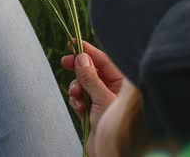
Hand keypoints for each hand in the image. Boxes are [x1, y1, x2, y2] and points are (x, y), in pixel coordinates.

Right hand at [61, 41, 123, 156]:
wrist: (111, 155)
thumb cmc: (116, 128)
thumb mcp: (103, 99)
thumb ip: (91, 78)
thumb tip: (81, 58)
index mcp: (125, 84)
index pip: (106, 61)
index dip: (89, 51)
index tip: (74, 43)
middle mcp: (115, 90)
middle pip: (93, 70)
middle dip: (79, 68)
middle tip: (65, 61)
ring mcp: (103, 100)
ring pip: (84, 84)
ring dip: (77, 87)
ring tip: (76, 94)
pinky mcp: (93, 111)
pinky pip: (81, 98)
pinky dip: (77, 100)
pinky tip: (79, 107)